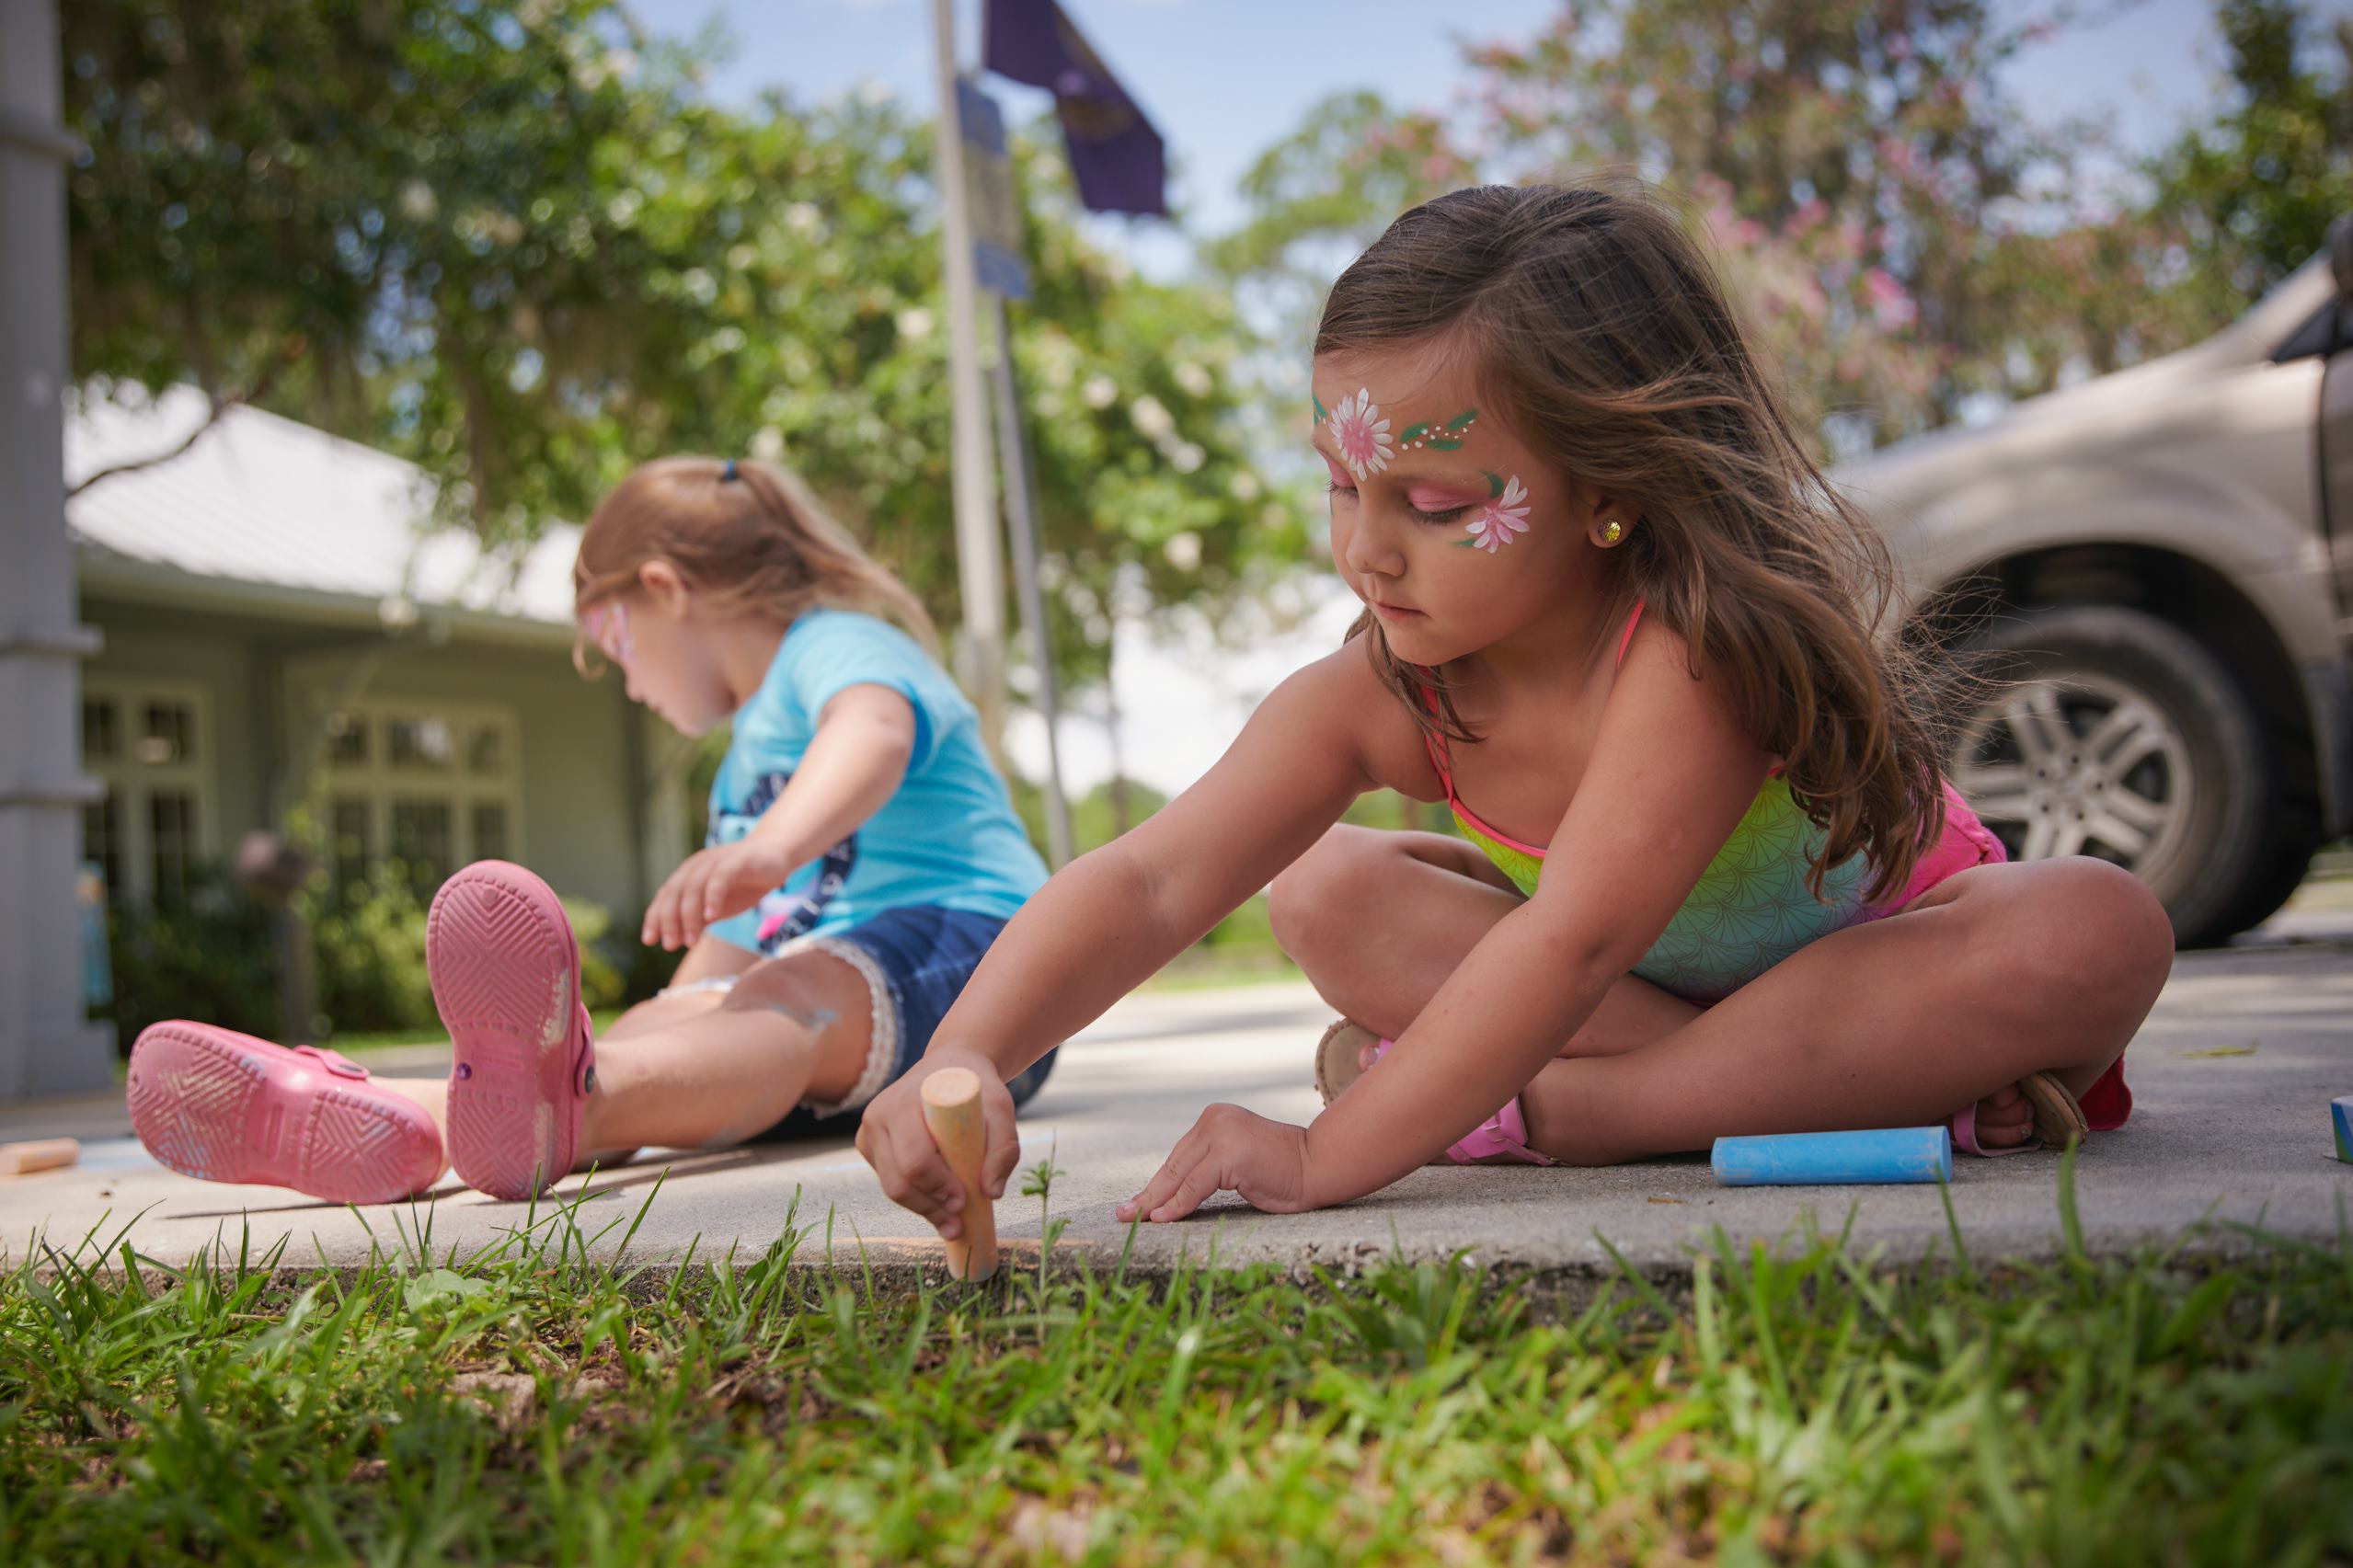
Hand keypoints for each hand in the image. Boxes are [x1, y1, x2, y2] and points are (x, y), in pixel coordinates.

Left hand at [641, 841, 793, 949]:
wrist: (777, 856)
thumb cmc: (744, 883)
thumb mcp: (717, 907)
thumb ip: (697, 921)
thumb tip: (675, 941)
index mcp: (688, 875)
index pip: (665, 896)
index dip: (655, 918)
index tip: (650, 941)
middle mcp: (697, 866)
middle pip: (675, 893)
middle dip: (669, 921)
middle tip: (670, 945)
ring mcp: (716, 861)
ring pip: (694, 888)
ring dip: (689, 916)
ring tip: (690, 941)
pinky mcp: (736, 861)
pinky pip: (719, 879)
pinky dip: (712, 897)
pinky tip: (711, 917)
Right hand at [854, 1049, 1018, 1241]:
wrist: (949, 1067)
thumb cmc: (974, 1088)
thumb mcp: (1001, 1108)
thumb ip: (1004, 1147)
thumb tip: (991, 1192)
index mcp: (904, 1102)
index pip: (916, 1160)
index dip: (939, 1187)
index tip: (964, 1200)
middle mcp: (878, 1116)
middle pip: (898, 1181)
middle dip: (930, 1207)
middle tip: (959, 1221)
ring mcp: (869, 1132)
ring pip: (891, 1187)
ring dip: (923, 1208)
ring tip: (952, 1221)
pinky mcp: (869, 1146)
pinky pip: (890, 1182)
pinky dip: (915, 1197)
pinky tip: (936, 1201)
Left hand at [1116, 1104, 1314, 1223]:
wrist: (1319, 1167)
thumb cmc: (1281, 1173)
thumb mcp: (1235, 1167)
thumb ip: (1206, 1170)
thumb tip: (1167, 1198)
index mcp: (1215, 1119)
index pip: (1178, 1158)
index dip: (1156, 1185)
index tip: (1134, 1206)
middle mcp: (1214, 1120)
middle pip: (1173, 1165)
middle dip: (1148, 1195)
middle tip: (1122, 1215)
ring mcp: (1221, 1133)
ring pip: (1179, 1175)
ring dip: (1156, 1203)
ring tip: (1135, 1221)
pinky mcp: (1229, 1152)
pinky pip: (1194, 1185)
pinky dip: (1177, 1205)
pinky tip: (1162, 1219)